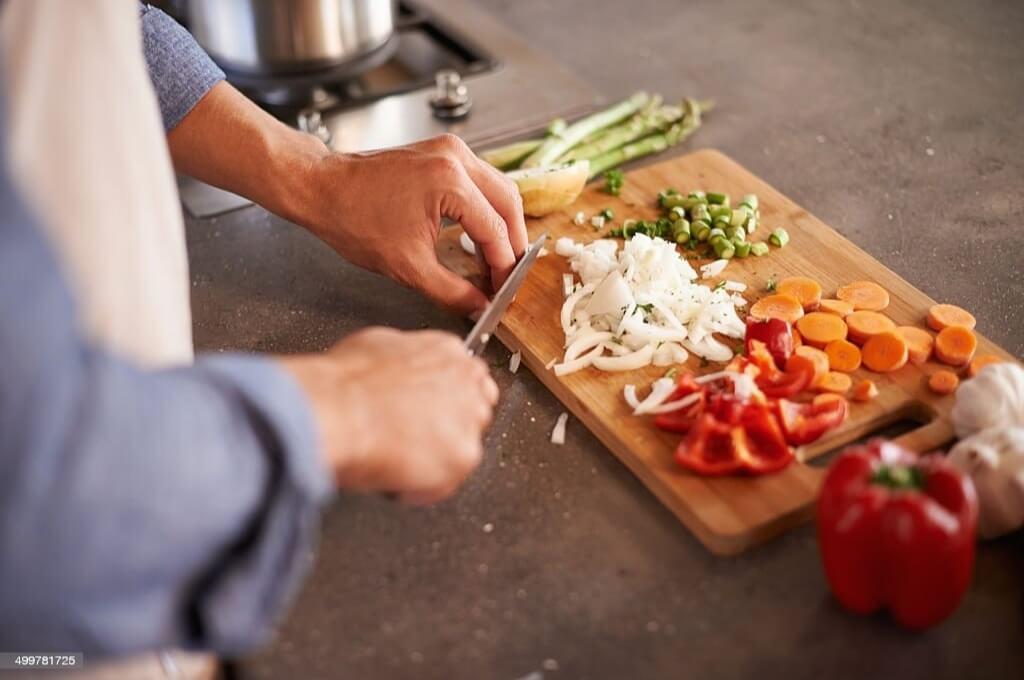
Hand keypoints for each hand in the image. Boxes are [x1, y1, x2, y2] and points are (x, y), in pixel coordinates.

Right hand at [278, 327, 497, 503]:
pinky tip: (396, 476)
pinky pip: (446, 482)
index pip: (468, 378)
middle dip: (448, 428)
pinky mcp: (464, 456)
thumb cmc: (346, 383)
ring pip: (461, 448)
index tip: (430, 412)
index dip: (446, 400)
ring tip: (398, 458)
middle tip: (413, 439)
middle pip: (475, 412)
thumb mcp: (375, 346)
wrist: (339, 410)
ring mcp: (469, 420)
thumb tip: (396, 369)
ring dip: (435, 458)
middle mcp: (467, 382)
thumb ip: (403, 358)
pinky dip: (421, 488)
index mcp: (447, 351)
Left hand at [300, 134, 527, 314]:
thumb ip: (451, 291)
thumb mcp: (408, 266)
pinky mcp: (443, 151)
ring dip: (503, 224)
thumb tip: (478, 306)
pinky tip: (481, 233)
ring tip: (497, 258)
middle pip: (509, 203)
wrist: (322, 189)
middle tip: (508, 275)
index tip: (503, 290)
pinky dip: (487, 207)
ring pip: (499, 188)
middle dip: (513, 242)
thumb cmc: (353, 219)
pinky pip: (480, 180)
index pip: (496, 231)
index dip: (504, 266)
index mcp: (451, 182)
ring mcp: (450, 150)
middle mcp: (456, 158)